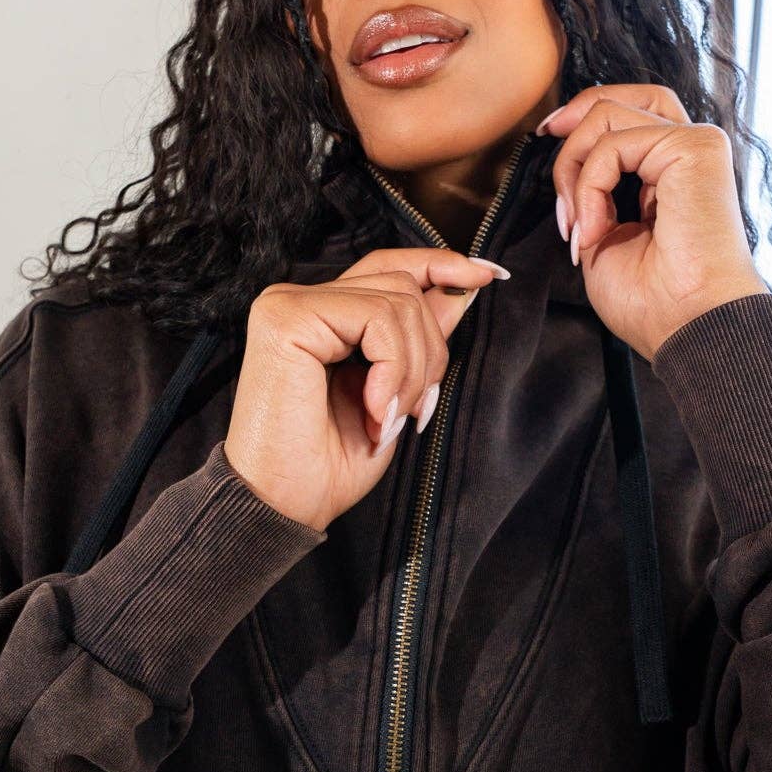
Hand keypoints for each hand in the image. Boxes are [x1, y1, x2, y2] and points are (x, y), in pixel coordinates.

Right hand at [223, 248, 506, 532]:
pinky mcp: (288, 317)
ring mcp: (288, 304)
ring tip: (387, 418)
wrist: (285, 506)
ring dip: (410, 370)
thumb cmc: (328, 465)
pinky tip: (374, 410)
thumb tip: (461, 289)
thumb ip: (418, 338)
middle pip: (402, 285)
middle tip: (412, 410)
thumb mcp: (394, 394)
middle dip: (429, 351)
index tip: (486, 276)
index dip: (438, 265)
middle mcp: (298, 300)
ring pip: (397, 301)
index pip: (388, 267)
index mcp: (319, 315)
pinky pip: (376, 317)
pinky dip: (392, 369)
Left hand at [537, 84, 768, 358]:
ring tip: (577, 226)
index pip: (626, 118)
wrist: (688, 326)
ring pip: (607, 114)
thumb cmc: (654, 301)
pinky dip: (589, 185)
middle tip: (544, 141)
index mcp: (671, 173)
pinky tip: (597, 229)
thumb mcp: (603, 235)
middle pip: (623, 96)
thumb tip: (565, 163)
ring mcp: (695, 144)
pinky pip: (613, 142)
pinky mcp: (695, 147)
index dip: (580, 124)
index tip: (545, 143)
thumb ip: (590, 193)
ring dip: (573, 169)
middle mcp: (687, 152)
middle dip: (574, 116)